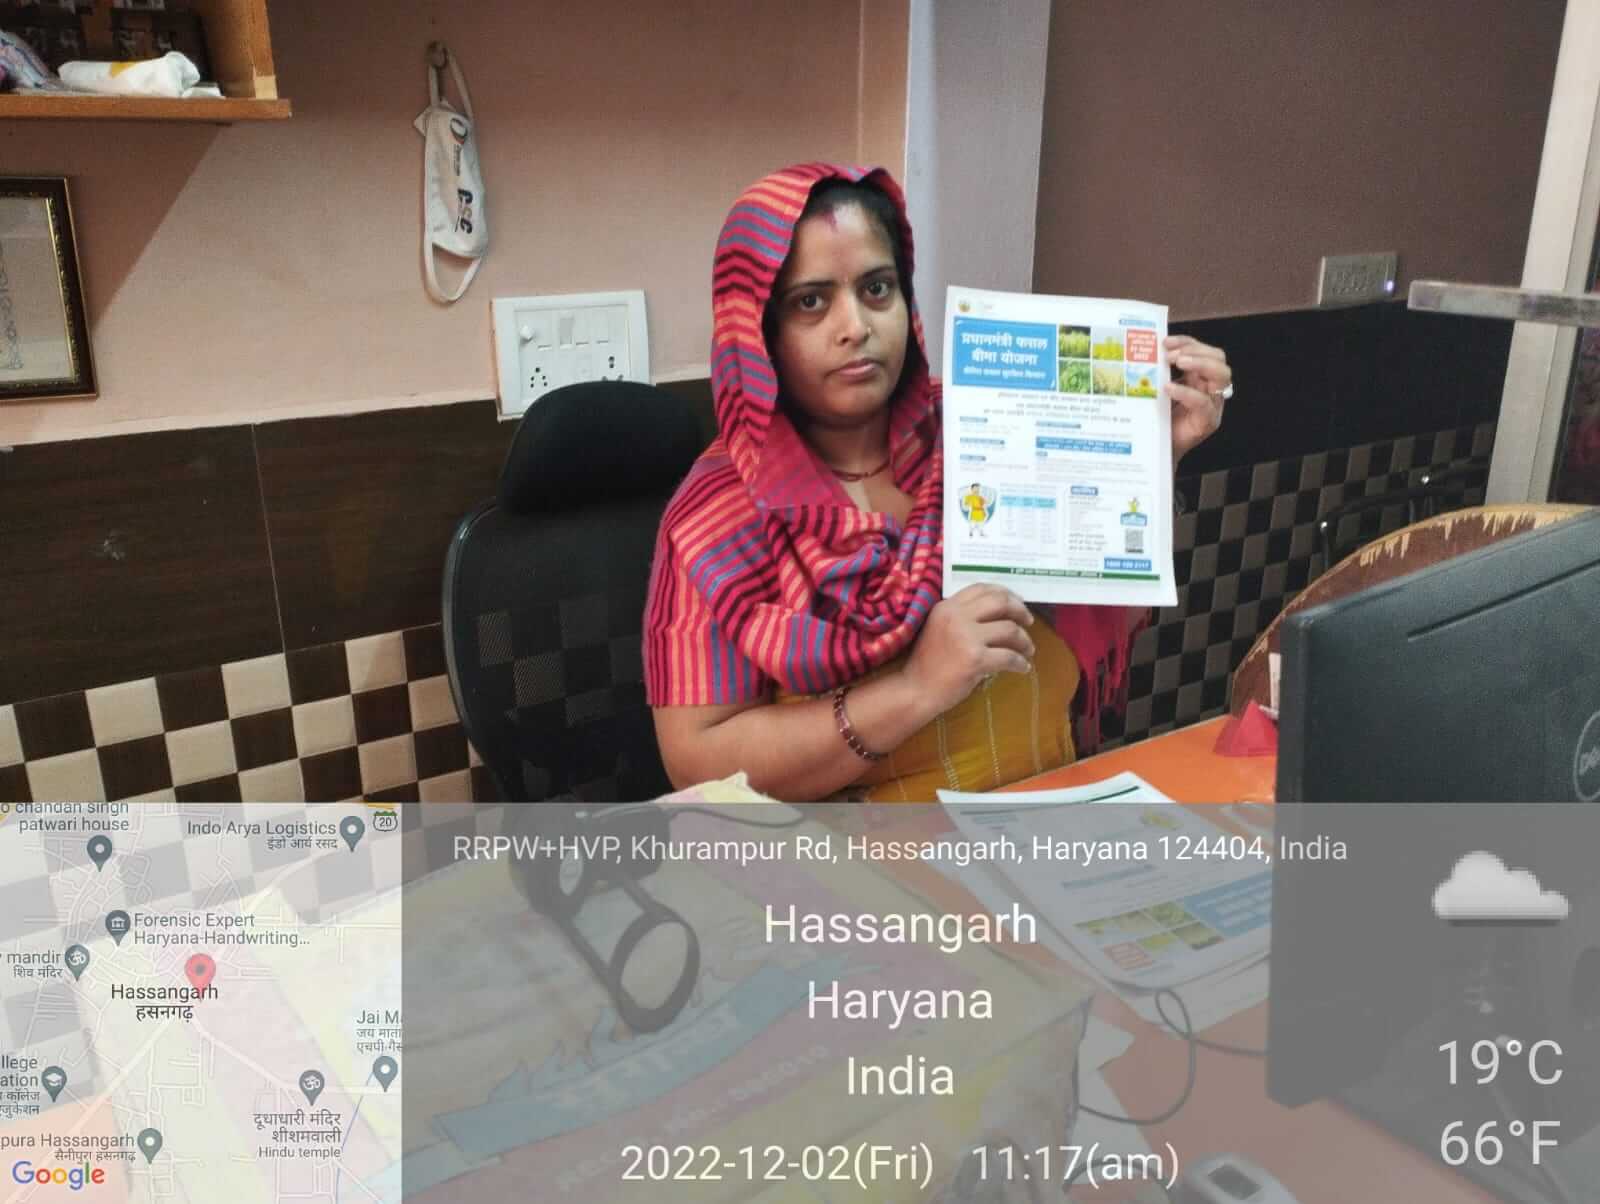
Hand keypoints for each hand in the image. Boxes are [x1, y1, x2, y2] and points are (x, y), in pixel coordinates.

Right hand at [902, 584, 1035, 716]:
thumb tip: (1000, 612)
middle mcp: (957, 616)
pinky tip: (1023, 668)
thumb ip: (962, 617)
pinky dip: (1021, 663)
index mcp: (947, 606)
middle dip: (1021, 610)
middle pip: (1001, 602)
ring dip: (1024, 640)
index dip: (1005, 594)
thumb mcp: (939, 628)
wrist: (915, 690)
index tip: (1016, 604)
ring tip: (1028, 650)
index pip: (982, 588)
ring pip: (1010, 629)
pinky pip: (1009, 657)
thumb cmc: (928, 662)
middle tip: (1029, 622)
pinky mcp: (975, 659)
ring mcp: (966, 637)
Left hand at [1166, 334, 1230, 463]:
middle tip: (1172, 354)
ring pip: (1221, 375)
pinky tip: (1170, 388)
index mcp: (1199, 377)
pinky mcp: (1207, 421)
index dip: (1187, 342)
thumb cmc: (1159, 419)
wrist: (1157, 450)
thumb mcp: (1159, 390)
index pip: (1204, 350)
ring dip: (1200, 363)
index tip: (1166, 341)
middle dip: (1196, 350)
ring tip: (1178, 362)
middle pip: (1218, 359)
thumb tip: (1146, 351)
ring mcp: (1213, 404)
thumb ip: (1160, 373)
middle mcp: (1210, 387)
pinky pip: (1203, 402)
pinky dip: (1187, 392)